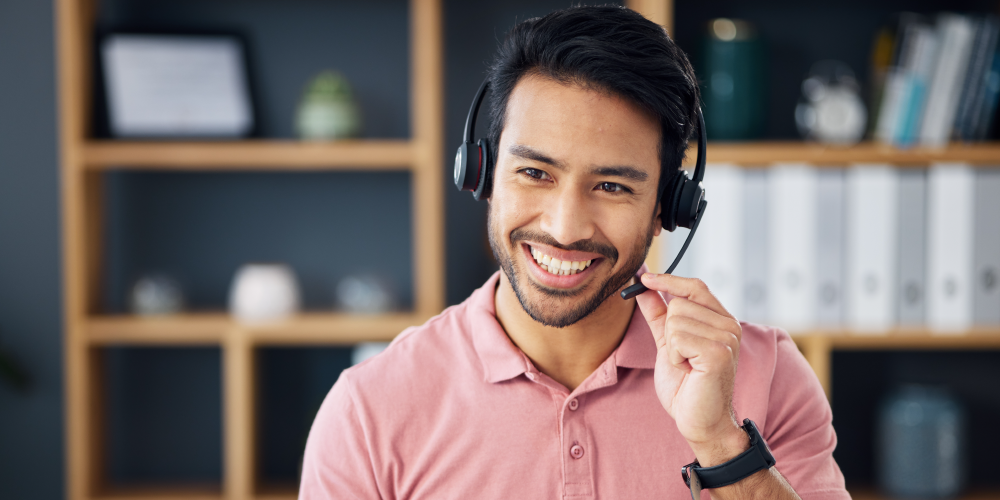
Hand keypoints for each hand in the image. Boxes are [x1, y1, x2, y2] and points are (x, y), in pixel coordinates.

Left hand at [634, 273, 747, 465]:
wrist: (699, 420)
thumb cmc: (686, 385)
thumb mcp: (668, 343)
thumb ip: (658, 314)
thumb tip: (643, 286)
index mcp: (721, 320)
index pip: (695, 286)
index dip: (668, 280)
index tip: (644, 278)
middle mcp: (730, 325)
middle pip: (679, 302)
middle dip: (669, 331)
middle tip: (683, 357)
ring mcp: (727, 337)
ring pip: (675, 319)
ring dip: (672, 347)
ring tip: (687, 365)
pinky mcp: (719, 352)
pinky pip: (677, 338)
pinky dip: (674, 357)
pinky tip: (688, 371)